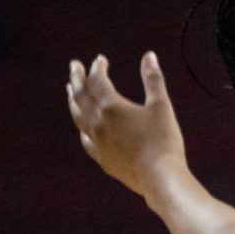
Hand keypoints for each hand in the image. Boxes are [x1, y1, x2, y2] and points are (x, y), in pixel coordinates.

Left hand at [67, 53, 186, 198]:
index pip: (98, 80)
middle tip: (74, 66)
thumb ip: (153, 80)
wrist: (160, 178)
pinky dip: (83, 129)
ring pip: (79, 117)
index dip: (98, 67)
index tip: (101, 59)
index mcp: (112, 107)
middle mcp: (98, 123)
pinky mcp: (103, 159)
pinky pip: (86, 140)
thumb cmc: (164, 140)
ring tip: (70, 91)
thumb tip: (149, 55)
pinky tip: (84, 128)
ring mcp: (98, 142)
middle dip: (77, 79)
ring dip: (73, 101)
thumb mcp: (162, 106)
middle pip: (81, 96)